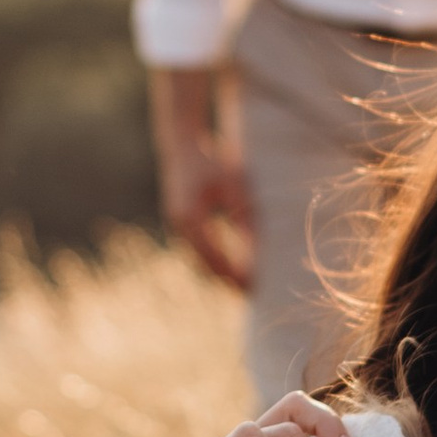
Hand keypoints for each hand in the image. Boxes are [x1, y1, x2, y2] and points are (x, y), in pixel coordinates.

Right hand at [148, 68, 256, 290]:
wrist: (181, 141)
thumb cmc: (212, 159)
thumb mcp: (235, 185)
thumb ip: (246, 217)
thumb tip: (260, 249)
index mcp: (190, 219)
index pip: (216, 259)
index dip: (237, 275)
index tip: (258, 287)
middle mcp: (179, 226)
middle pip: (206, 266)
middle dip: (229, 281)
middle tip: (256, 295)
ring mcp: (176, 225)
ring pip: (200, 261)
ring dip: (222, 274)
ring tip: (248, 287)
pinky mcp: (180, 222)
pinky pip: (198, 251)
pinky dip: (215, 262)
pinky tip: (234, 267)